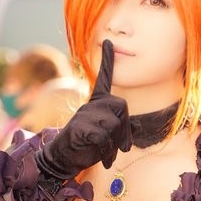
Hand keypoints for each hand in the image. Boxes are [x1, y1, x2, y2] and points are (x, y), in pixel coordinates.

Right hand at [36, 40, 131, 179]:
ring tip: (108, 154)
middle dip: (125, 128)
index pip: (103, 79)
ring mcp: (84, 115)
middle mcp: (90, 105)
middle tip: (124, 146)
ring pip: (114, 124)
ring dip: (115, 144)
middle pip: (122, 105)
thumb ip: (121, 128)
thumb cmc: (87, 146)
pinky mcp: (80, 129)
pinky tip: (103, 159)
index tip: (108, 41)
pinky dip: (107, 152)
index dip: (107, 60)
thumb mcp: (107, 135)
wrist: (63, 159)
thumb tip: (137, 127)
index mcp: (97, 103)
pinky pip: (103, 138)